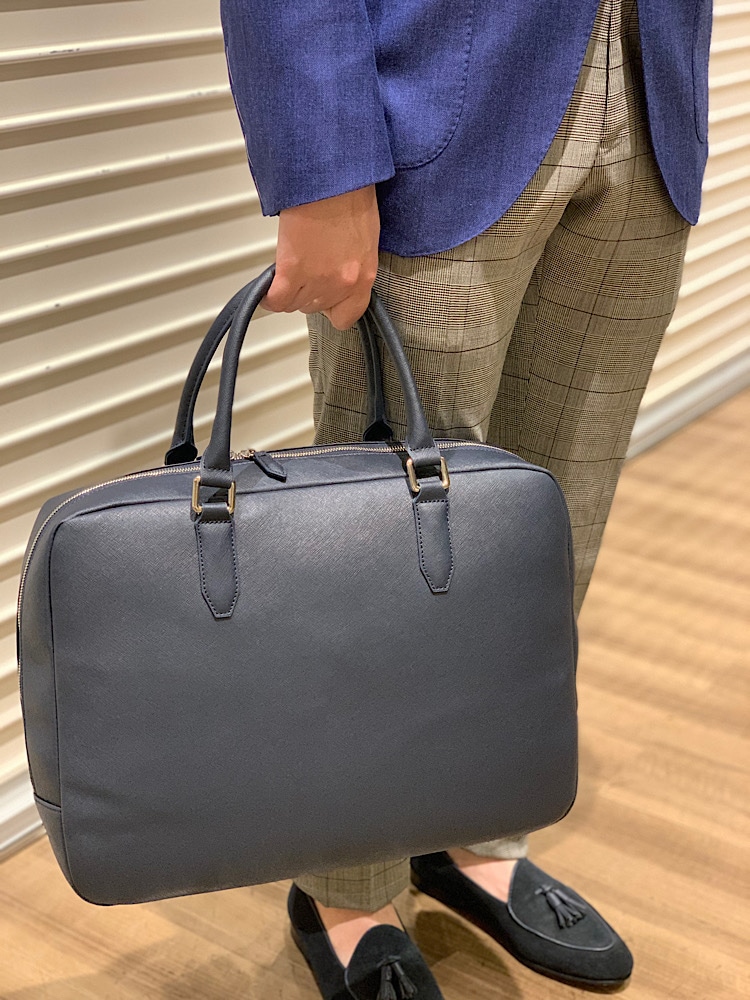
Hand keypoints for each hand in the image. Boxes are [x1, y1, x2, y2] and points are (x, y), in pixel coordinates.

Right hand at [260, 184, 380, 330]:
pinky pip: (275, 300)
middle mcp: (342, 284)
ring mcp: (317, 280)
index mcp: (364, 276)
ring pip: (294, 304)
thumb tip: (337, 270)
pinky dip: (268, 297)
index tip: (327, 301)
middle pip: (316, 308)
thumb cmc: (351, 196)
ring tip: (289, 270)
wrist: (333, 178)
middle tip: (306, 271)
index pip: (348, 317)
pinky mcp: (292, 270)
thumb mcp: (364, 238)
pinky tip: (268, 289)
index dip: (333, 309)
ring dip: (288, 291)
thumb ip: (353, 264)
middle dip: (309, 292)